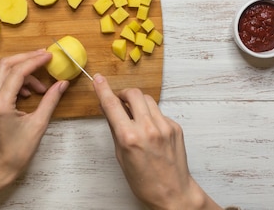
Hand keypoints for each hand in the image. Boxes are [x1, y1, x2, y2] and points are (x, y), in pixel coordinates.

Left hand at [0, 49, 68, 180]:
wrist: (1, 165)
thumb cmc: (19, 150)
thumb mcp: (39, 124)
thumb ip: (50, 100)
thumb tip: (63, 83)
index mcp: (1, 103)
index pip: (17, 72)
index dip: (34, 61)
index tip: (49, 56)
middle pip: (5, 65)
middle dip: (26, 58)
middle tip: (44, 57)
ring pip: (3, 72)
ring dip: (23, 72)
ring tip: (41, 87)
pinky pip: (2, 82)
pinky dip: (17, 81)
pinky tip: (30, 93)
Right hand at [93, 74, 220, 209]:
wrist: (173, 193)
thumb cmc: (143, 180)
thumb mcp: (121, 155)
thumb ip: (114, 129)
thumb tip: (107, 109)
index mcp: (129, 137)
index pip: (112, 105)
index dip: (103, 89)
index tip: (98, 79)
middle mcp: (148, 128)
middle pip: (133, 93)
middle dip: (123, 94)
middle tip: (119, 101)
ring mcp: (164, 126)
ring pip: (147, 99)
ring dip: (138, 103)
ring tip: (134, 116)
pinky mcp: (175, 127)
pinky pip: (159, 112)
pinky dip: (151, 116)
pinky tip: (150, 130)